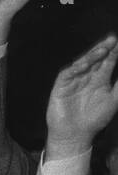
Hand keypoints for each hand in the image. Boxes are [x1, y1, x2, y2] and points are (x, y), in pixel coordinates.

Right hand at [45, 34, 117, 157]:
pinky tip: (84, 64)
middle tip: (112, 40)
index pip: (108, 62)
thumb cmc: (95, 119)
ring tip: (102, 49)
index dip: (114, 52)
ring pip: (82, 64)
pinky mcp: (61, 87)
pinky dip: (75, 69)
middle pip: (95, 59)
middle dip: (103, 49)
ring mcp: (74, 81)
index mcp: (100, 79)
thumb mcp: (114, 100)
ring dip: (91, 56)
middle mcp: (87, 77)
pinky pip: (67, 74)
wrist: (76, 135)